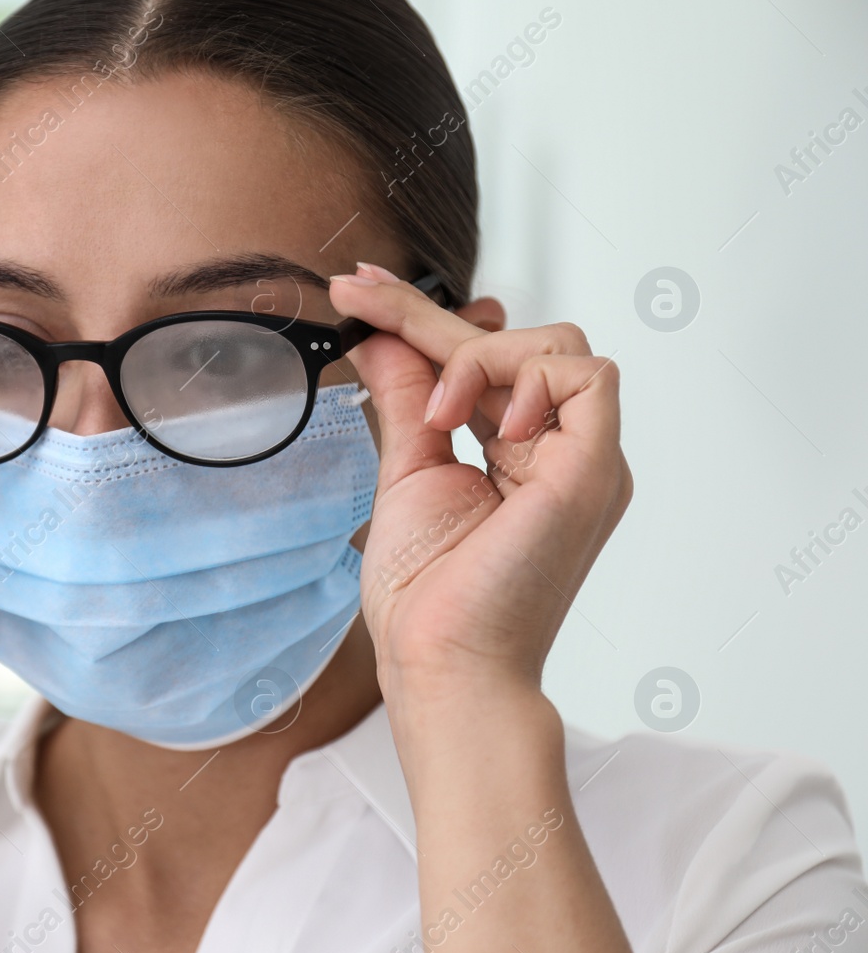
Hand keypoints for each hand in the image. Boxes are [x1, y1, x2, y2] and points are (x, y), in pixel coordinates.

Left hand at [330, 264, 630, 722]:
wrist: (441, 662)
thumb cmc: (429, 598)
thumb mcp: (407, 471)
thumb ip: (405, 399)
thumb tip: (380, 337)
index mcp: (522, 456)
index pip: (484, 364)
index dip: (424, 320)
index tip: (360, 291)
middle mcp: (561, 452)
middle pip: (515, 344)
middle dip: (429, 316)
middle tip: (358, 294)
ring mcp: (584, 460)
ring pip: (556, 345)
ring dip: (479, 357)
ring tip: (438, 414)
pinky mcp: (594, 469)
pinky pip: (588, 375)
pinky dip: (527, 377)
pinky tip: (482, 420)